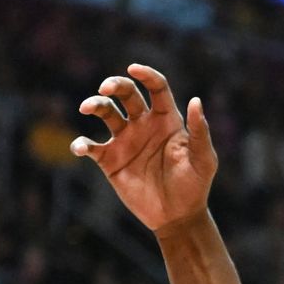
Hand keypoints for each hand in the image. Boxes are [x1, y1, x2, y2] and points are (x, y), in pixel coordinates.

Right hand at [73, 65, 217, 233]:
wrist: (177, 215)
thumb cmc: (195, 184)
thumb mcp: (203, 159)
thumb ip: (199, 131)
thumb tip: (195, 101)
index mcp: (167, 119)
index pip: (156, 88)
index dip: (146, 75)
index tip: (133, 68)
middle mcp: (144, 124)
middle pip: (127, 94)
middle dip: (115, 85)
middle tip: (105, 88)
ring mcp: (125, 141)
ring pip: (106, 113)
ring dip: (95, 105)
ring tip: (87, 108)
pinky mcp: (110, 160)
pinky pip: (91, 147)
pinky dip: (81, 144)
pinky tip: (80, 147)